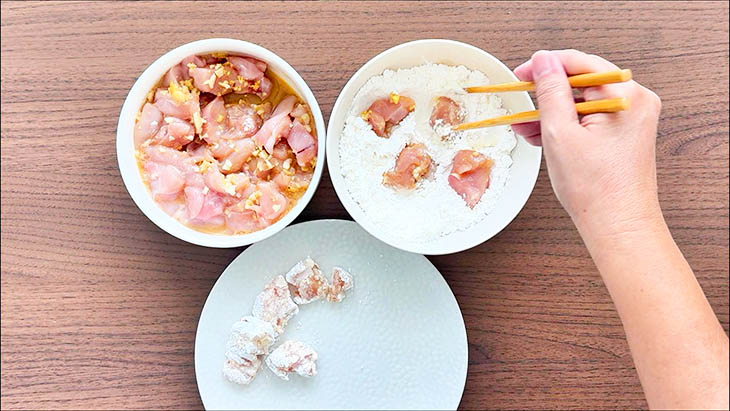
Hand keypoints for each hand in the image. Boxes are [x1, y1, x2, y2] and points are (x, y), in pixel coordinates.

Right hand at [512, 50, 663, 233]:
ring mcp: (632, 119)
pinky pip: (590, 119)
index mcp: (627, 95)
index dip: (546, 66)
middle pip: (582, 82)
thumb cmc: (596, 190)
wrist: (618, 226)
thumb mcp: (561, 133)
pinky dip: (566, 125)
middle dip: (547, 94)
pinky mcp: (624, 135)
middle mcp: (635, 102)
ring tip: (525, 126)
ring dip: (553, 112)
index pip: (580, 63)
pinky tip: (542, 135)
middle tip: (520, 102)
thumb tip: (543, 61)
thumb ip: (550, 92)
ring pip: (583, 102)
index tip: (521, 74)